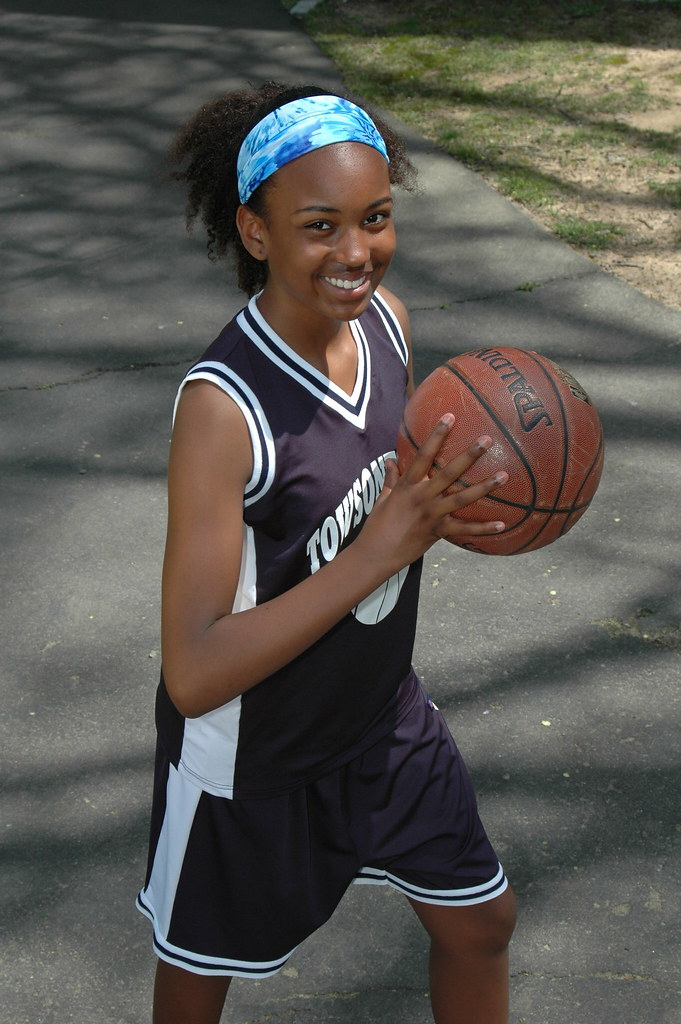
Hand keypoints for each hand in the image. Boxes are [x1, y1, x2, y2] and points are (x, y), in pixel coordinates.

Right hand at [357, 414, 506, 571]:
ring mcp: (432, 515)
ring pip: (462, 498)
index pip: (423, 454)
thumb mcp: (382, 499)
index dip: (436, 435)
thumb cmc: (377, 526)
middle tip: (487, 440)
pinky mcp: (438, 532)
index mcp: (408, 485)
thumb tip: (390, 460)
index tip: (450, 416)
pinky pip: (464, 530)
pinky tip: (502, 525)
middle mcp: (422, 497)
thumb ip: (391, 479)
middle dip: (469, 455)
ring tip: (504, 476)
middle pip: (449, 473)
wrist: (374, 554)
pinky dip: (483, 528)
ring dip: (485, 487)